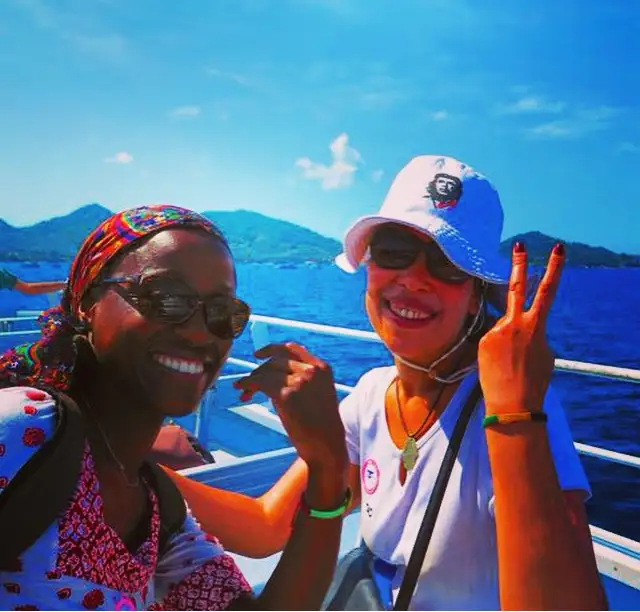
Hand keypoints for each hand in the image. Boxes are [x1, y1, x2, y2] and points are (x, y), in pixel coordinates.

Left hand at [233, 343, 347, 470]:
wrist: (326, 446)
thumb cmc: (320, 427)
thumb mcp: (315, 396)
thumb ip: (299, 381)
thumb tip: (268, 377)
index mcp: (322, 368)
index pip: (293, 349)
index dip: (272, 349)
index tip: (258, 354)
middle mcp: (312, 370)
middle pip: (276, 361)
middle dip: (259, 371)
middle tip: (248, 384)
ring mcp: (301, 380)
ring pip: (267, 370)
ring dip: (252, 379)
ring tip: (244, 391)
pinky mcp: (287, 393)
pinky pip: (261, 382)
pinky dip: (248, 384)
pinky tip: (243, 391)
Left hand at [478, 242, 564, 414]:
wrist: (512, 403)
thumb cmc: (534, 381)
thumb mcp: (545, 353)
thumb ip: (534, 333)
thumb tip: (523, 326)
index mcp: (535, 326)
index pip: (546, 291)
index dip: (554, 269)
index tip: (557, 249)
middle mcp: (513, 323)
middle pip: (516, 287)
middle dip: (519, 264)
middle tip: (519, 245)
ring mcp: (495, 330)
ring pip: (504, 325)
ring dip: (508, 339)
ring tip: (511, 363)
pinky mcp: (483, 340)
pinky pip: (493, 338)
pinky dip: (498, 348)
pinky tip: (501, 364)